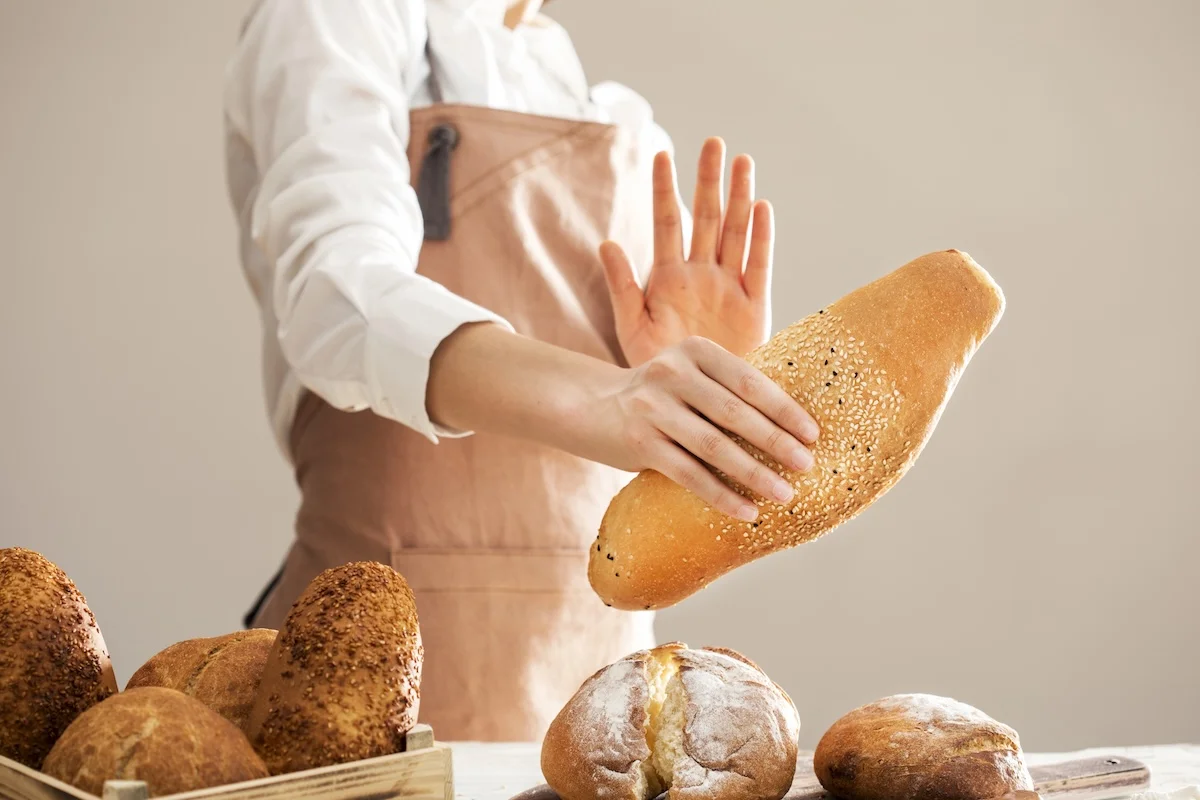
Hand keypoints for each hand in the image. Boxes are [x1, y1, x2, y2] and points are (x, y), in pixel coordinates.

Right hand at [582, 336, 817, 520]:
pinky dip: (721, 495)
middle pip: (735, 413)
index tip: (812, 434)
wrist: (592, 406)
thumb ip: (729, 389)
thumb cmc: (661, 395)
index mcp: (694, 351)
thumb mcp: (691, 374)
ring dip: (754, 473)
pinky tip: (747, 511)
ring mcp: (652, 408)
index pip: (748, 381)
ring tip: (785, 494)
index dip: (784, 408)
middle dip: (776, 442)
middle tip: (807, 465)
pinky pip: (688, 474)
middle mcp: (671, 374)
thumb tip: (794, 427)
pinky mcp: (639, 443)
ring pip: (713, 447)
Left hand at [600, 137, 772, 366]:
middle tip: (713, 142)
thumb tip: (606, 241)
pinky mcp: (755, 306)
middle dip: (709, 181)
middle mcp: (701, 275)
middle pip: (706, 218)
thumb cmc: (659, 371)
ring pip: (735, 232)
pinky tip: (761, 207)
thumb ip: (622, 287)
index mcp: (668, 278)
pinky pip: (759, 265)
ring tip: (742, 161)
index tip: (662, 153)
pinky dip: (761, 237)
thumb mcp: (633, 329)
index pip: (666, 223)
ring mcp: (729, 287)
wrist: (696, 407)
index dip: (665, 189)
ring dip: (739, 198)